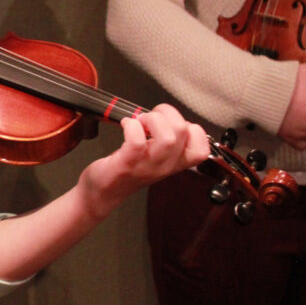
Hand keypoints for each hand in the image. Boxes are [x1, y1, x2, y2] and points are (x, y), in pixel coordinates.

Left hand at [81, 104, 210, 215]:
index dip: (192, 129)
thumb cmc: (128, 169)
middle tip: (150, 117)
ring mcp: (147, 166)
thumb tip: (170, 118)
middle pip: (184, 132)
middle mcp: (165, 166)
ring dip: (152, 119)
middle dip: (167, 113)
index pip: (202, 150)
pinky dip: (131, 125)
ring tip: (139, 121)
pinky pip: (136, 140)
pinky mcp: (127, 164)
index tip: (172, 124)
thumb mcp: (157, 158)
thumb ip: (169, 142)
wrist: (103, 191)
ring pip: (167, 138)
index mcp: (174, 164)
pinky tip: (126, 124)